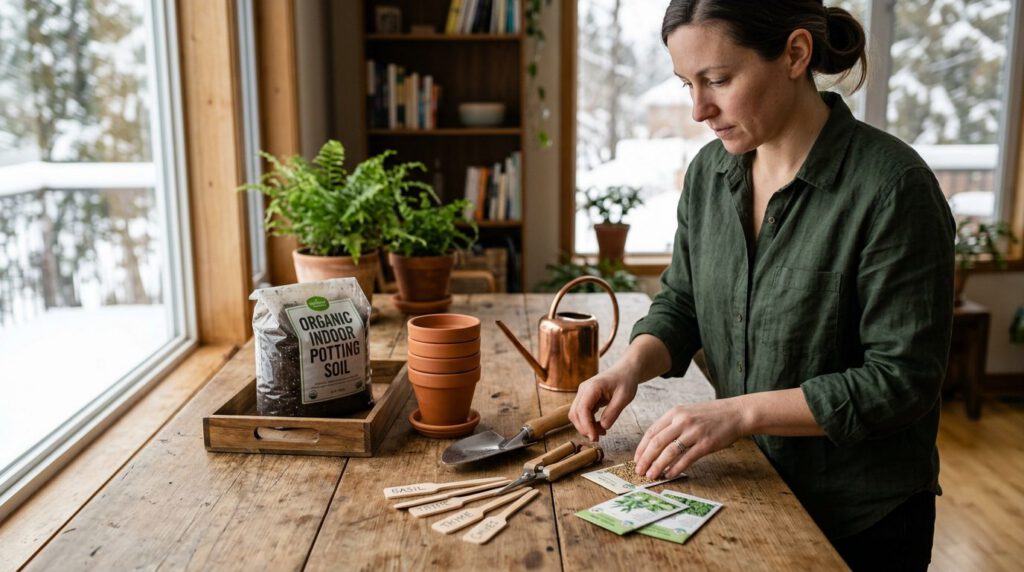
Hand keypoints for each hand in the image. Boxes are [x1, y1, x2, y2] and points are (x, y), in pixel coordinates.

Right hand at [569, 368, 638, 441]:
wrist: (625, 371)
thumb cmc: (626, 381)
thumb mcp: (624, 397)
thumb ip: (613, 412)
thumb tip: (603, 427)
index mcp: (592, 387)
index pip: (582, 409)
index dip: (586, 425)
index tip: (594, 437)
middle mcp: (583, 390)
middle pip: (575, 413)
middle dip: (584, 428)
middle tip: (598, 438)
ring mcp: (583, 394)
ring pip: (576, 415)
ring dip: (585, 426)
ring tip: (601, 433)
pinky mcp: (586, 398)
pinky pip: (582, 413)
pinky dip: (588, 422)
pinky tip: (600, 427)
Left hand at [633, 398, 747, 478]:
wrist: (735, 413)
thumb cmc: (710, 415)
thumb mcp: (687, 413)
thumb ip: (672, 424)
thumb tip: (655, 444)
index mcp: (674, 413)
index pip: (651, 432)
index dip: (642, 448)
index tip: (636, 459)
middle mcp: (682, 421)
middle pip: (657, 442)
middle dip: (645, 459)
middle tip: (639, 471)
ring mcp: (694, 432)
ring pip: (669, 452)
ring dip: (658, 465)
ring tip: (651, 475)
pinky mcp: (706, 444)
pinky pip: (686, 458)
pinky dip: (676, 468)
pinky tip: (669, 475)